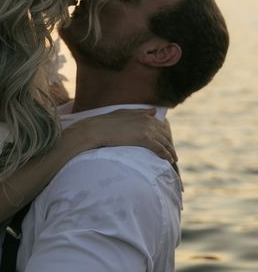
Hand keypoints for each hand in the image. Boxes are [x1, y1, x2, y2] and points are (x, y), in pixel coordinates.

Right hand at [62, 108, 177, 162]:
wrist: (97, 129)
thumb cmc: (107, 122)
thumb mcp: (124, 113)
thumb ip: (140, 112)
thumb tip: (153, 111)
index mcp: (144, 115)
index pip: (161, 126)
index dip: (165, 136)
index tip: (167, 143)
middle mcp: (148, 120)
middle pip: (165, 134)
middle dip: (170, 144)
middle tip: (173, 154)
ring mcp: (147, 129)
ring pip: (164, 142)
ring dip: (170, 151)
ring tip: (173, 159)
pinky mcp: (144, 138)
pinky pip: (160, 148)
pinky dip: (166, 155)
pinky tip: (169, 161)